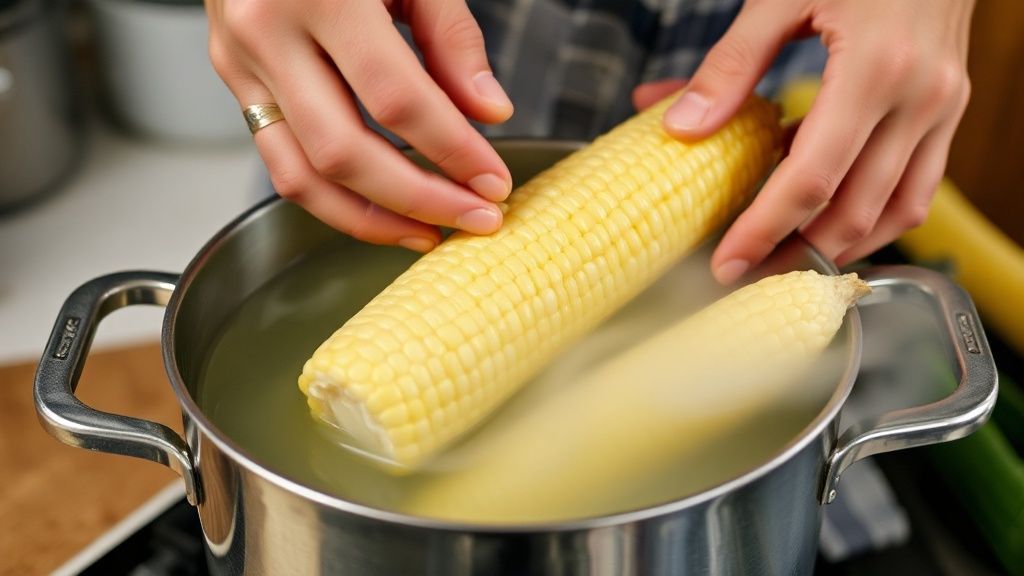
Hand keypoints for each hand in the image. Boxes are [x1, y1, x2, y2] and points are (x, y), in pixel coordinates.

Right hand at [205, 0, 514, 251]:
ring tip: (427, 233)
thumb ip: (450, 37)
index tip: (494, 183)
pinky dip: (333, 196)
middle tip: (475, 219)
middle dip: (419, 199)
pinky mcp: (232, 79)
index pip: (397, 100)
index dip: (453, 151)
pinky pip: (279, 160)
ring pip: (300, 176)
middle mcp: (266, 32)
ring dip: (370, 219)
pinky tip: (380, 208)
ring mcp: (238, 61)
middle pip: (344, 153)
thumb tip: (488, 114)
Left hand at [634, 0, 972, 283]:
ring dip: (841, 249)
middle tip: (748, 277)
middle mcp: (919, 98)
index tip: (727, 263)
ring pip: (897, 212)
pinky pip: (920, 188)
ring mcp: (944, 108)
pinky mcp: (950, 110)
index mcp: (874, 69)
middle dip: (798, 256)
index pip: (812, 179)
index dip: (765, 230)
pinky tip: (832, 221)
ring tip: (786, 264)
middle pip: (855, 211)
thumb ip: (730, 65)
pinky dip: (877, 217)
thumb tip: (680, 126)